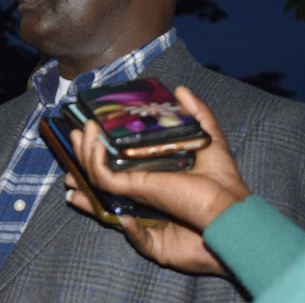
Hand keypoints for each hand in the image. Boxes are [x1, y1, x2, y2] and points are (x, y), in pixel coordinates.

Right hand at [64, 86, 250, 275]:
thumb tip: (179, 90)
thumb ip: (197, 114)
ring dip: (84, 161)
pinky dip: (99, 173)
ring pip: (98, 183)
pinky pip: (110, 196)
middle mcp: (140, 189)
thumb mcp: (209, 139)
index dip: (97, 152)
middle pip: (99, 175)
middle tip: (74, 136)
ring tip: (81, 138)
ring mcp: (137, 202)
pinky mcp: (139, 212)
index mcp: (152, 174)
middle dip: (81, 157)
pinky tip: (98, 156)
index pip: (117, 163)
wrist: (230, 213)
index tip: (86, 133)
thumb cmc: (222, 183)